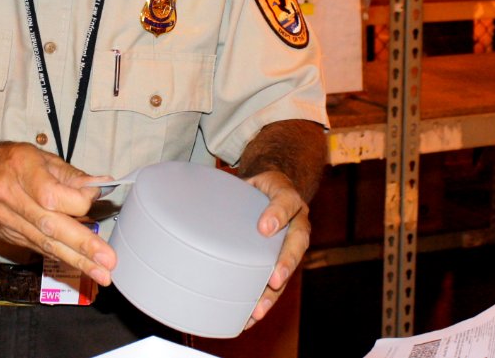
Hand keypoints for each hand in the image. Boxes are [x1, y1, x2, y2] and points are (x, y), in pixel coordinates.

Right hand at [0, 141, 115, 285]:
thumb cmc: (5, 161)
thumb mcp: (37, 156)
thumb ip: (69, 174)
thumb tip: (100, 186)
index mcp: (20, 169)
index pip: (52, 195)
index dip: (79, 202)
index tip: (94, 199)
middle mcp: (10, 197)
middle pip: (49, 225)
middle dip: (81, 245)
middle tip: (107, 261)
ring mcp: (7, 220)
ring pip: (44, 243)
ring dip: (76, 260)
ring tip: (101, 273)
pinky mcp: (8, 236)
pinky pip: (38, 247)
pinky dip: (60, 256)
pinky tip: (80, 265)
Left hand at [242, 170, 310, 329]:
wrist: (274, 190)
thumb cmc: (260, 187)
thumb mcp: (252, 178)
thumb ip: (238, 185)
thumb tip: (197, 191)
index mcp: (289, 199)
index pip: (286, 202)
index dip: (278, 214)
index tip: (265, 228)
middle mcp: (296, 223)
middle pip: (297, 244)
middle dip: (286, 264)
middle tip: (275, 280)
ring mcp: (291, 245)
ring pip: (288, 270)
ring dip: (274, 292)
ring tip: (259, 310)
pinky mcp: (280, 262)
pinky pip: (277, 282)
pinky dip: (265, 300)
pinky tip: (251, 317)